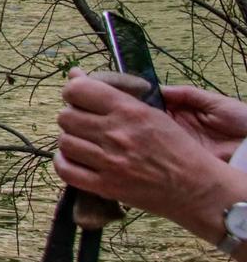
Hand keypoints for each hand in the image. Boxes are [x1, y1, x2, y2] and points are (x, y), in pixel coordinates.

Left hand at [55, 71, 231, 235]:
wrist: (196, 187)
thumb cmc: (176, 147)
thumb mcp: (152, 112)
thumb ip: (112, 93)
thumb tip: (75, 74)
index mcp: (129, 111)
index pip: (77, 90)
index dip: (72, 92)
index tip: (78, 98)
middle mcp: (116, 134)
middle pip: (66, 117)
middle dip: (72, 118)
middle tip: (86, 125)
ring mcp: (110, 161)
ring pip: (64, 142)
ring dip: (71, 141)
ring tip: (85, 144)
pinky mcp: (106, 185)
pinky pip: (65, 170)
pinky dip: (64, 163)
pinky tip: (75, 160)